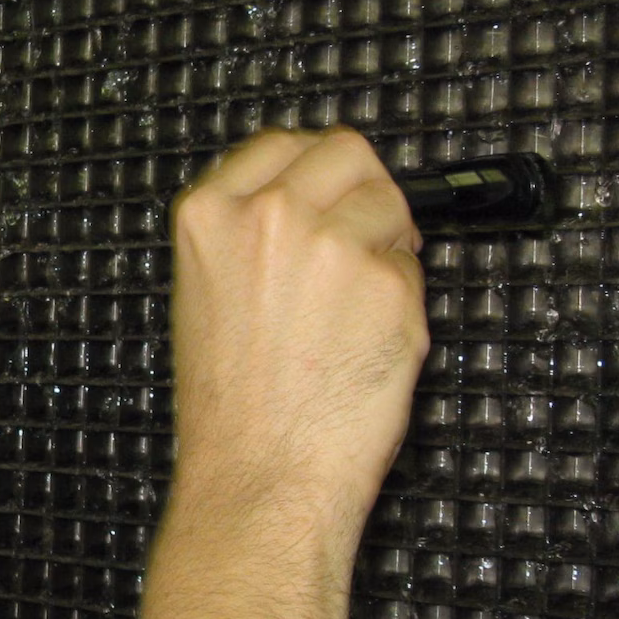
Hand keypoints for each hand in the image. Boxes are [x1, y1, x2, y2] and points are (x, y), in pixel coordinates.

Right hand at [167, 127, 427, 534]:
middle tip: (357, 243)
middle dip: (362, 193)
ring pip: (391, 205)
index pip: (283, 144)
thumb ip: (246, 234)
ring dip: (387, 246)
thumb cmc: (232, 407)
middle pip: (347, 154)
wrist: (260, 474)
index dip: (314, 170)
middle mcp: (270, 216)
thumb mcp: (205, 293)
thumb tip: (310, 202)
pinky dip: (403, 301)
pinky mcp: (390, 285)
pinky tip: (365, 343)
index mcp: (208, 215)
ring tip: (353, 309)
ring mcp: (334, 246)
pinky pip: (413, 269)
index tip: (325, 192)